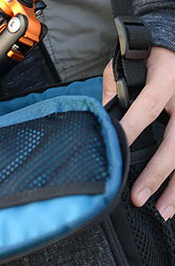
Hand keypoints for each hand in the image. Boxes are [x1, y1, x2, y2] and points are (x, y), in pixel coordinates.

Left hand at [102, 46, 174, 219]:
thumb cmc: (147, 55)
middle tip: (139, 197)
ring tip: (164, 211)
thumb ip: (111, 89)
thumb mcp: (124, 63)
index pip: (147, 107)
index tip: (117, 150)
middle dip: (159, 172)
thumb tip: (99, 120)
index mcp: (165, 79)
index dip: (133, 128)